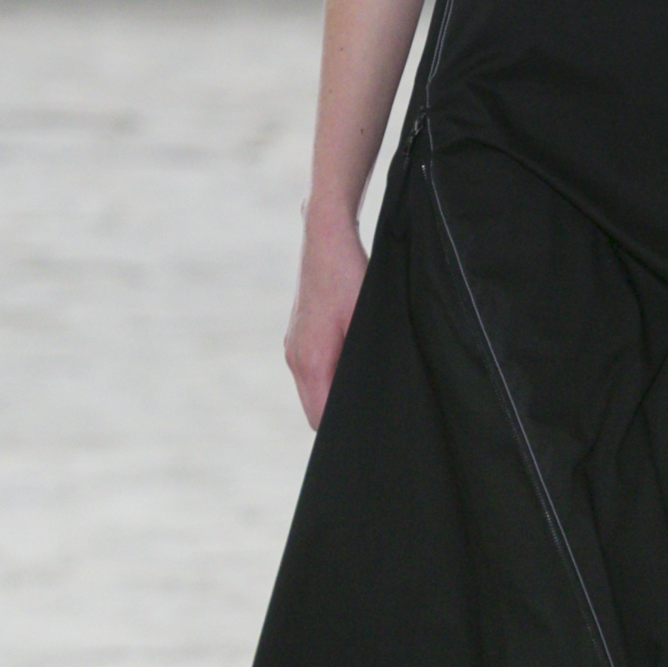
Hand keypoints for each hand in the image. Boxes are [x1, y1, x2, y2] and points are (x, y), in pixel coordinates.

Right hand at [284, 213, 366, 428]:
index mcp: (310, 360)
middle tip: (374, 411)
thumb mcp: (366, 319)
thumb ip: (362, 362)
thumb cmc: (350, 275)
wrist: (326, 238)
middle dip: (341, 414)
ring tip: (366, 385)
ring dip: (335, 394)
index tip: (369, 428)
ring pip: (314, 391)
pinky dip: (330, 376)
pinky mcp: (299, 337)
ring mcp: (293, 347)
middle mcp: (294, 358)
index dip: (344, 429)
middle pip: (315, 410)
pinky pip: (314, 372)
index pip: (320, 419)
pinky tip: (353, 362)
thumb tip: (371, 394)